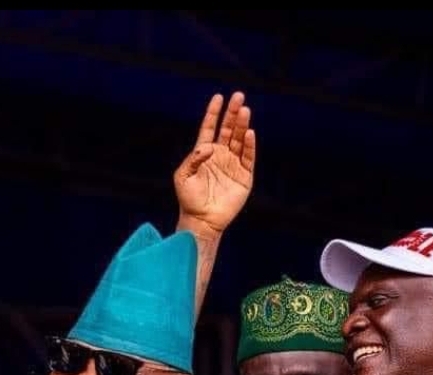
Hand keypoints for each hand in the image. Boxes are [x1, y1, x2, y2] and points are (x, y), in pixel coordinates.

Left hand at [173, 92, 255, 237]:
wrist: (202, 219)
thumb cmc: (189, 198)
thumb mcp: (183, 176)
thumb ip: (193, 159)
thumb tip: (208, 147)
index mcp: (204, 153)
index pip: (210, 128)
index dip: (214, 113)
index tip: (218, 97)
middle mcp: (220, 155)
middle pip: (227, 129)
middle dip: (232, 113)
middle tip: (238, 96)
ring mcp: (233, 164)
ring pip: (239, 139)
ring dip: (242, 125)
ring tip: (244, 110)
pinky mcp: (244, 175)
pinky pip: (248, 156)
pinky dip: (249, 145)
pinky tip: (248, 132)